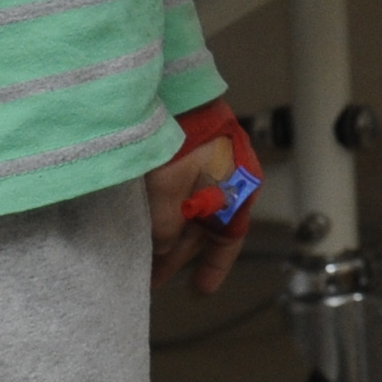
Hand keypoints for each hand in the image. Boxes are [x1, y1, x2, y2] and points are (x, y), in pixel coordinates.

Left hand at [147, 134, 243, 296]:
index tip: (200, 290)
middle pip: (204, 229)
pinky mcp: (192, 150)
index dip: (213, 268)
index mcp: (237, 194)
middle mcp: (229, 181)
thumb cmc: (179, 141)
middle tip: (152, 278)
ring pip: (191, 210)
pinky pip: (183, 190)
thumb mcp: (168, 197)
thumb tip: (161, 248)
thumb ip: (165, 231)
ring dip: (169, 233)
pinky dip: (167, 209)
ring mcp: (211, 164)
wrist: (175, 91)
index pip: (228, 241)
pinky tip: (145, 221)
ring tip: (143, 252)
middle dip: (178, 255)